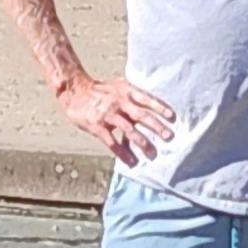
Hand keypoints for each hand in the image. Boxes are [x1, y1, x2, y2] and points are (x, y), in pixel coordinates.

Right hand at [54, 71, 176, 165]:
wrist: (75, 91)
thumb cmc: (100, 90)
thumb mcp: (118, 85)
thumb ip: (134, 95)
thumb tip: (154, 105)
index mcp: (126, 91)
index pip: (147, 99)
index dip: (160, 107)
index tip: (172, 117)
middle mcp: (119, 102)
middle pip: (141, 115)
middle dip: (156, 127)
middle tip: (169, 137)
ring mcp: (108, 114)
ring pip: (128, 130)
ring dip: (142, 142)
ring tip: (153, 154)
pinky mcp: (97, 126)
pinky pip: (112, 141)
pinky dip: (122, 153)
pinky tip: (131, 161)